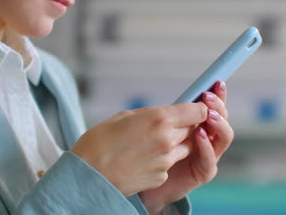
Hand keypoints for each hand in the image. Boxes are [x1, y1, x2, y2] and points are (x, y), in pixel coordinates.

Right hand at [70, 102, 207, 195]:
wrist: (88, 175)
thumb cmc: (99, 142)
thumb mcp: (124, 117)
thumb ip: (150, 114)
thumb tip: (164, 115)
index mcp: (159, 119)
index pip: (197, 111)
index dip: (197, 109)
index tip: (193, 109)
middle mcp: (168, 140)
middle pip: (193, 130)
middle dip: (185, 126)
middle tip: (167, 125)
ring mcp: (166, 161)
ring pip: (184, 148)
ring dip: (176, 143)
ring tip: (152, 142)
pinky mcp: (161, 177)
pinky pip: (170, 164)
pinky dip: (162, 160)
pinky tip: (143, 158)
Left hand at [139, 81, 233, 214]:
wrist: (140, 180)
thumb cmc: (144, 150)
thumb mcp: (152, 126)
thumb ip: (164, 115)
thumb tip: (171, 103)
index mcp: (195, 123)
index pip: (212, 106)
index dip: (216, 94)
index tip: (215, 82)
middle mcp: (206, 137)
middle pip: (222, 118)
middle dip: (218, 105)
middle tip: (208, 97)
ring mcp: (207, 155)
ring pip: (224, 137)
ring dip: (218, 124)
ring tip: (209, 115)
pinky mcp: (202, 172)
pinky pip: (210, 159)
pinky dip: (207, 147)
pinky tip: (199, 135)